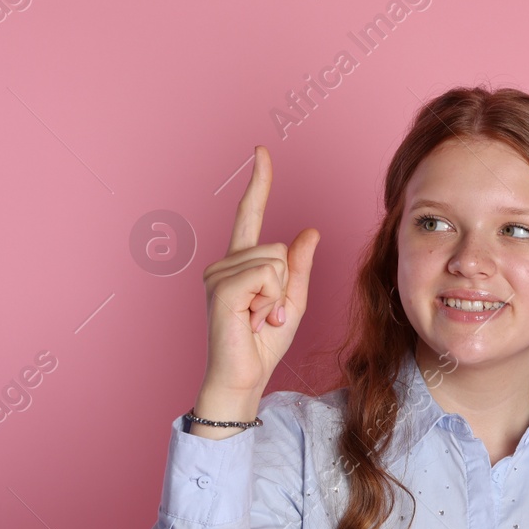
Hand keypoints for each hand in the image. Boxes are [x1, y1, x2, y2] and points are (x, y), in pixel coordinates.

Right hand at [198, 145, 319, 405]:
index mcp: (242, 263)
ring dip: (278, 297)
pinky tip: (254, 320)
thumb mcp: (293, 300)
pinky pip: (266, 276)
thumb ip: (299, 266)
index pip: (249, 214)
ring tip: (259, 318)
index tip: (261, 152)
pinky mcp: (222, 288)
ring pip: (275, 261)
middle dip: (285, 285)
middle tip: (268, 314)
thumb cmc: (265, 342)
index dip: (258, 182)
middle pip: (279, 247)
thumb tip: (310, 231)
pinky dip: (271, 301)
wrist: (245, 376)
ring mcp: (219, 274)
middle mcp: (225, 263)